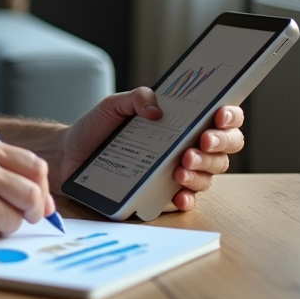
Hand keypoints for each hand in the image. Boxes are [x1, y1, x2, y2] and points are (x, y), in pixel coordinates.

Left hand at [54, 88, 245, 210]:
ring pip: (209, 175)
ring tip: (182, 165)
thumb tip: (157, 109)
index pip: (220, 118)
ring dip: (202, 171)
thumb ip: (136, 97)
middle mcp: (185, 147)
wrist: (69, 155)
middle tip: (201, 141)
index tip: (219, 115)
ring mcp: (176, 172)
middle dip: (219, 144)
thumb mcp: (113, 105)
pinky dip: (187, 198)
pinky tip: (179, 194)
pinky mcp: (162, 195)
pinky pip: (186, 201)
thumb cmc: (97, 128)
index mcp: (180, 122)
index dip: (229, 116)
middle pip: (222, 149)